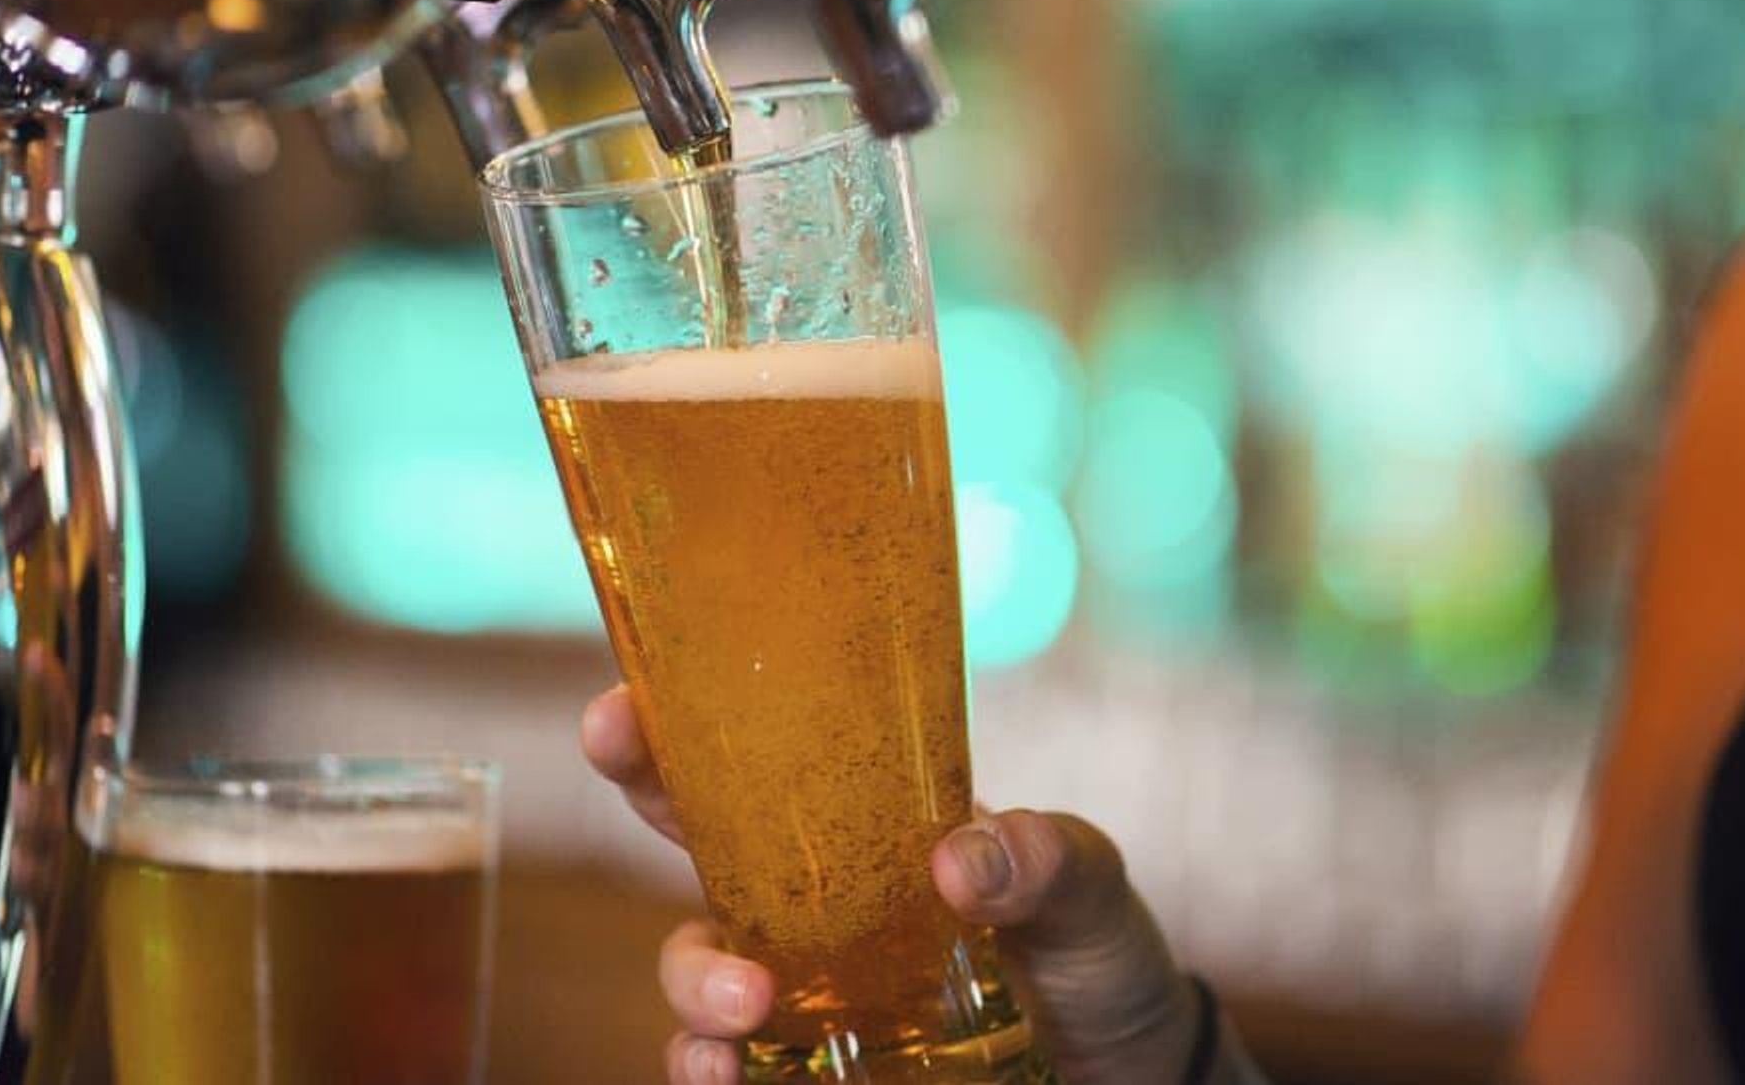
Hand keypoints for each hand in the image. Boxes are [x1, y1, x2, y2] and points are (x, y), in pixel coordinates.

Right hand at [582, 684, 1246, 1084]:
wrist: (1127, 1067)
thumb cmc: (1091, 948)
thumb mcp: (1085, 884)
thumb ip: (1042, 858)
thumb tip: (960, 859)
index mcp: (865, 823)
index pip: (762, 752)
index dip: (682, 715)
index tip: (628, 698)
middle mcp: (811, 896)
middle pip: (689, 829)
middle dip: (640, 782)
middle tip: (616, 755)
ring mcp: (802, 984)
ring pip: (695, 963)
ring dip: (694, 980)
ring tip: (744, 1007)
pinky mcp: (809, 1067)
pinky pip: (726, 1067)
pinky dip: (707, 1071)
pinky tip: (725, 1077)